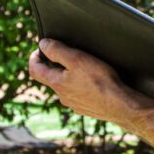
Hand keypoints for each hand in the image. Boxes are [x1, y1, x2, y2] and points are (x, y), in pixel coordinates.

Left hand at [27, 38, 143, 125]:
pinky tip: (92, 82)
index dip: (34, 57)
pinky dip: (79, 86)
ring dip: (67, 76)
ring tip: (80, 67)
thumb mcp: (77, 59)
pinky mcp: (86, 108)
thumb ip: (57, 51)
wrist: (119, 105)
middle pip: (50, 78)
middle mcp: (62, 96)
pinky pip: (77, 95)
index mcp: (56, 83)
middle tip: (61, 54)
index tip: (39, 49)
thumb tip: (42, 44)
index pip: (35, 70)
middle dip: (52, 65)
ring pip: (64, 88)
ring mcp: (73, 104)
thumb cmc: (99, 80)